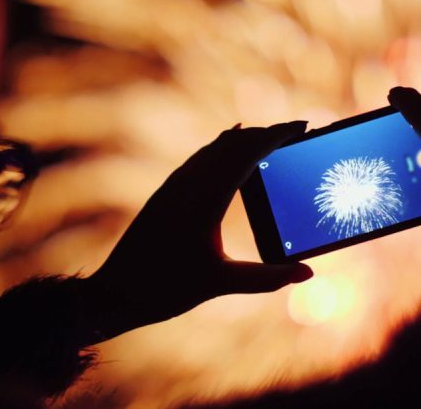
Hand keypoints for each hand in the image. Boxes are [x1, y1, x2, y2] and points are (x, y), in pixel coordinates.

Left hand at [81, 122, 313, 339]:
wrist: (113, 293)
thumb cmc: (163, 289)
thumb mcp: (220, 283)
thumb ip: (266, 278)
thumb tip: (307, 273)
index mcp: (203, 200)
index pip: (247, 154)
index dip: (276, 137)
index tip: (301, 127)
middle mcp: (186, 185)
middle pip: (231, 145)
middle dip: (264, 134)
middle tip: (294, 132)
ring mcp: (172, 188)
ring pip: (212, 150)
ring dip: (242, 140)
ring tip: (267, 138)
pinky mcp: (163, 196)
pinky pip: (197, 160)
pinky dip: (220, 150)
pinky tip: (224, 152)